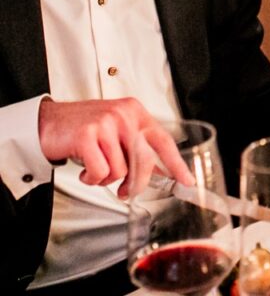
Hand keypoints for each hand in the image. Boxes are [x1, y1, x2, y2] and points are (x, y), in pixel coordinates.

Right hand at [38, 97, 194, 198]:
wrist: (48, 122)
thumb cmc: (84, 129)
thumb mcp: (116, 132)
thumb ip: (138, 148)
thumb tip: (162, 173)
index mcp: (134, 111)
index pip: (163, 140)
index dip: (176, 163)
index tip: (187, 181)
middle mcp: (123, 114)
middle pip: (144, 161)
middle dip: (136, 183)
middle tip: (126, 191)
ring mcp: (106, 123)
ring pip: (121, 170)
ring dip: (107, 179)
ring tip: (96, 168)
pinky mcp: (87, 136)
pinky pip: (101, 173)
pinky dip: (92, 178)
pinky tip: (85, 170)